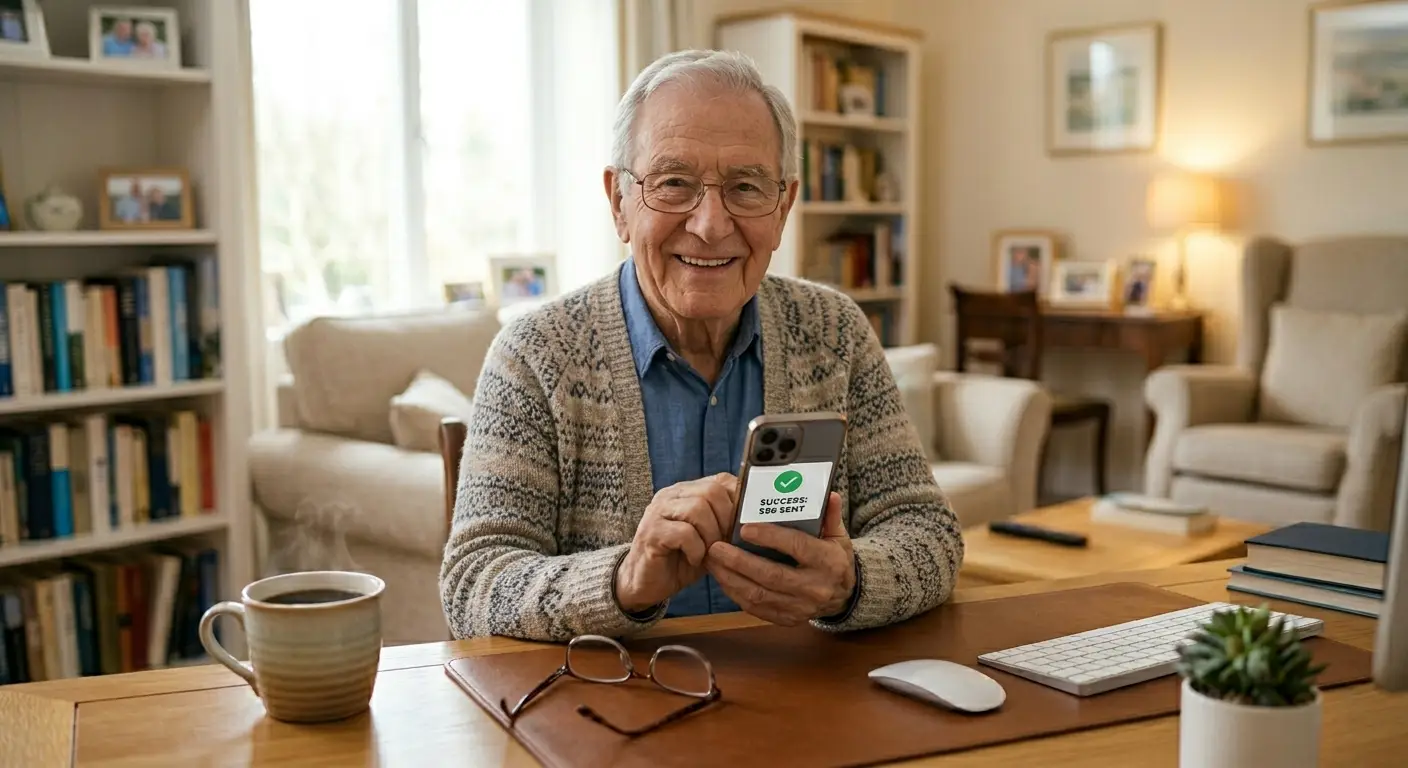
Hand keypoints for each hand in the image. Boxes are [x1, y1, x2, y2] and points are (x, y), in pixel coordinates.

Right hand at [615, 473, 738, 612]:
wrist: (647, 583)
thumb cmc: (681, 560)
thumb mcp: (710, 539)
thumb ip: (726, 524)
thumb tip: (757, 520)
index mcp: (687, 491)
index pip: (721, 480)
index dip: (739, 502)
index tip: (744, 526)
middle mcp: (671, 495)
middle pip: (711, 491)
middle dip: (726, 520)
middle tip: (726, 543)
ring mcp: (658, 512)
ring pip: (698, 508)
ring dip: (711, 536)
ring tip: (709, 553)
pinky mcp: (651, 532)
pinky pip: (684, 533)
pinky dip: (696, 549)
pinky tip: (694, 560)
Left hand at [705, 491, 855, 625]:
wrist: (843, 596)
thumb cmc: (834, 559)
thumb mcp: (838, 536)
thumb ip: (831, 516)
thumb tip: (830, 494)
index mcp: (828, 562)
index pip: (797, 547)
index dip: (770, 538)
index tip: (745, 529)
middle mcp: (814, 588)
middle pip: (771, 575)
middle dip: (739, 561)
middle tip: (716, 547)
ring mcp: (800, 607)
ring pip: (759, 594)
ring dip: (731, 578)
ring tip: (712, 561)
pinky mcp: (787, 618)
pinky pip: (756, 608)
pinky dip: (735, 593)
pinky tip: (722, 577)